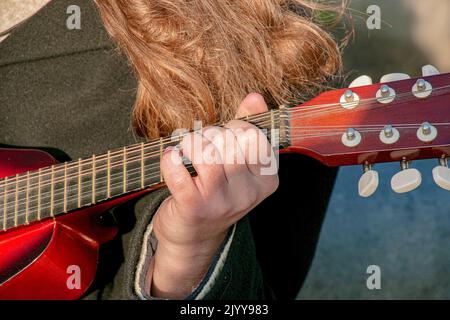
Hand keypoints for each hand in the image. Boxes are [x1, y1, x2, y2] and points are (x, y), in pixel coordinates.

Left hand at [149, 93, 278, 298]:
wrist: (193, 239)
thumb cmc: (216, 194)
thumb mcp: (239, 166)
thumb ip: (248, 130)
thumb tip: (255, 97)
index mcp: (266, 179)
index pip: (253, 136)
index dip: (235, 127)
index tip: (223, 136)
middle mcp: (248, 192)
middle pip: (229, 141)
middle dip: (211, 134)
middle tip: (201, 145)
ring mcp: (222, 201)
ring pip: (205, 152)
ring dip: (190, 144)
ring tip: (186, 151)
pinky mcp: (195, 207)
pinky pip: (178, 170)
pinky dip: (169, 159)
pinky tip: (170, 159)